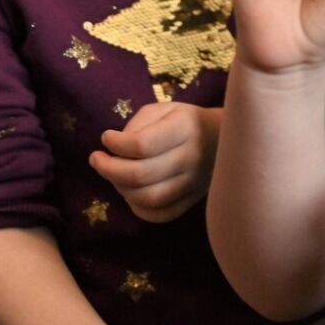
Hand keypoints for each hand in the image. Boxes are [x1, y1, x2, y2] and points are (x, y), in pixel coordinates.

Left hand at [90, 103, 221, 222]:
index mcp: (185, 127)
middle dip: (108, 169)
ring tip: (113, 175)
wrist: (227, 139)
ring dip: (121, 189)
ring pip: (149, 198)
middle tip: (97, 159)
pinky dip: (139, 208)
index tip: (106, 138)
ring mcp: (195, 182)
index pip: (141, 144)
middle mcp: (192, 157)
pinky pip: (162, 214)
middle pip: (141, 174)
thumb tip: (115, 149)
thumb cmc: (187, 121)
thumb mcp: (164, 109)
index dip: (115, 144)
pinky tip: (130, 193)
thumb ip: (138, 124)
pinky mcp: (194, 199)